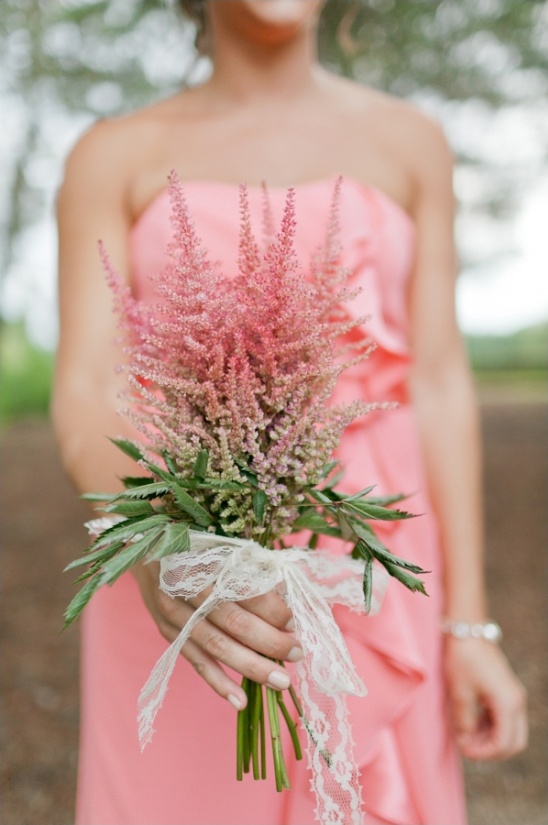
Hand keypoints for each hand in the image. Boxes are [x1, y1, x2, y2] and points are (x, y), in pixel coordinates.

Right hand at [132, 561, 301, 709]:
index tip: (293, 622)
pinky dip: (218, 682)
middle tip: (297, 654)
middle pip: (234, 622)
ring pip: (217, 646)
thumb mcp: (223, 547)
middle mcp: (187, 588)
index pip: (244, 590)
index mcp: (206, 561)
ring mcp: (175, 613)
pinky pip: (195, 661)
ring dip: (252, 667)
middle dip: (270, 641)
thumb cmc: (196, 547)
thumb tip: (285, 597)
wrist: (146, 548)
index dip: (271, 608)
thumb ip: (253, 570)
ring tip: (281, 682)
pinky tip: (240, 701)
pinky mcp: (167, 632)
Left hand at [444, 636, 527, 759]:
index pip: (504, 743)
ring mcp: (513, 695)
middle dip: (492, 751)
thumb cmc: (462, 659)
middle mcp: (516, 701)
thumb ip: (464, 723)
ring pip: (510, 731)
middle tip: (468, 749)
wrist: (467, 631)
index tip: (465, 751)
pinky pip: (504, 718)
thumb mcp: (459, 693)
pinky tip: (471, 725)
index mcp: (508, 703)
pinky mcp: (506, 690)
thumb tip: (465, 743)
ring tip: (466, 737)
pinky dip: (491, 726)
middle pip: (514, 741)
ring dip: (491, 739)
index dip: (485, 753)